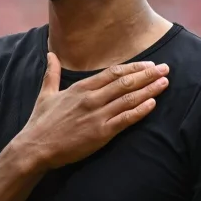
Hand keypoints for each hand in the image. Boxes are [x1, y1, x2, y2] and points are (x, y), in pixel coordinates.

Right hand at [15, 52, 169, 170]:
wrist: (35, 147)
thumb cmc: (40, 122)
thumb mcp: (45, 94)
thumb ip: (51, 73)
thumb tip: (50, 54)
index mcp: (79, 88)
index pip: (112, 72)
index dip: (133, 67)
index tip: (148, 63)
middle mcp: (91, 98)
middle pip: (125, 82)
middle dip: (148, 74)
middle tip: (165, 68)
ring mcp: (97, 115)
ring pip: (129, 98)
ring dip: (149, 89)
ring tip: (165, 83)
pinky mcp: (100, 133)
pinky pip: (125, 119)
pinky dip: (140, 110)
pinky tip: (153, 104)